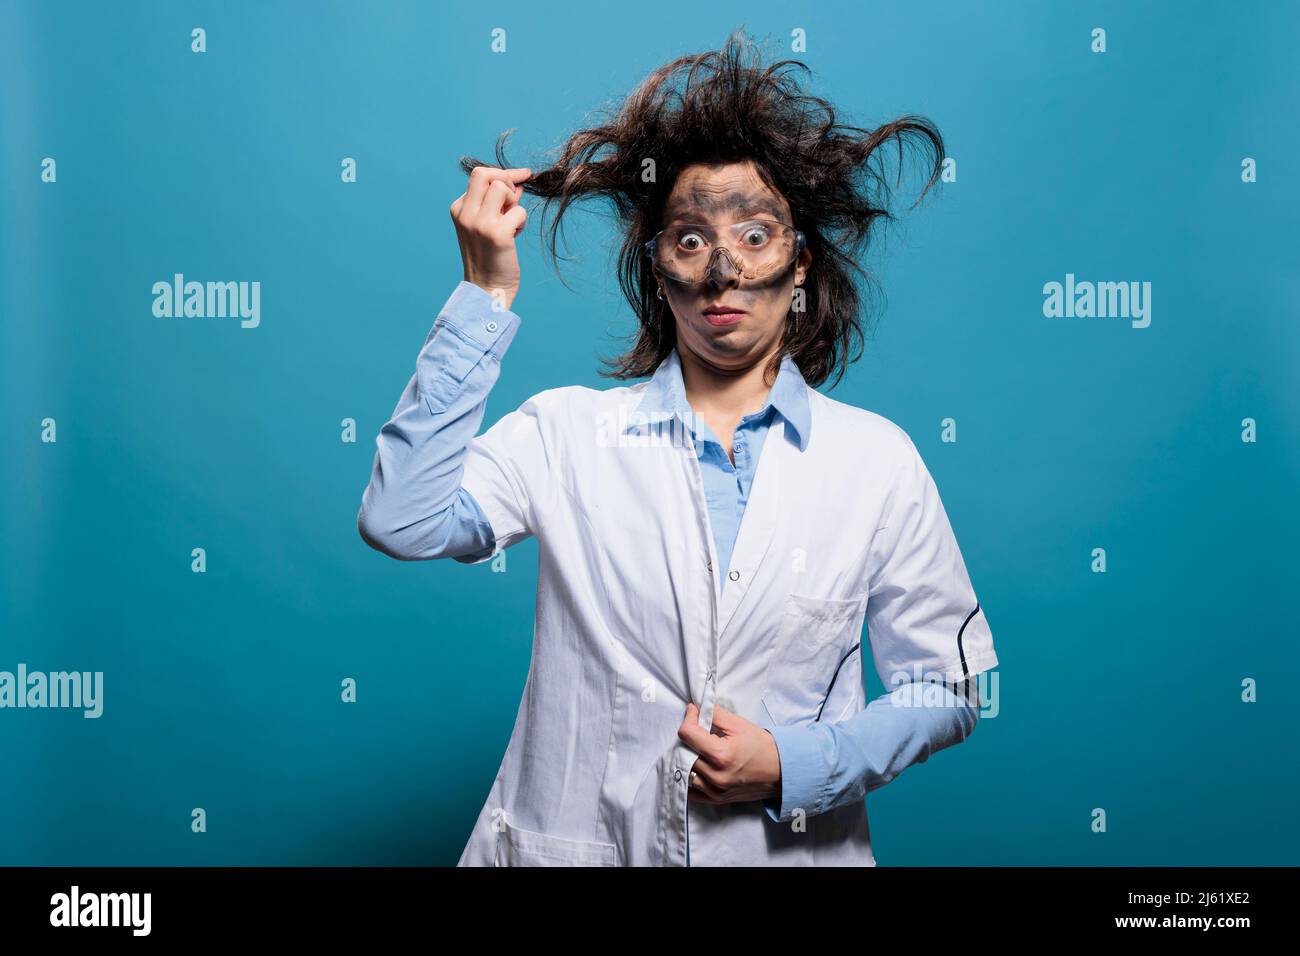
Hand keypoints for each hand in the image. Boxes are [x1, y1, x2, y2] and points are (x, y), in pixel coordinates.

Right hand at [449, 166, 530, 310]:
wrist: (487, 289)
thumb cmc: (490, 257)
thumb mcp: (487, 224)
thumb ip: (498, 202)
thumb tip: (517, 182)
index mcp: (459, 209)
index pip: (479, 175)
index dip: (503, 173)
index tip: (522, 175)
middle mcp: (465, 213)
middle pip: (486, 174)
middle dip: (507, 180)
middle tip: (514, 200)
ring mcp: (479, 223)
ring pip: (503, 188)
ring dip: (514, 203)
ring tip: (511, 223)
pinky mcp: (496, 234)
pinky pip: (519, 211)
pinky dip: (521, 221)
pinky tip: (514, 237)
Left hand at [677, 701, 781, 806]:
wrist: (781, 772)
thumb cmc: (762, 746)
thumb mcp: (739, 724)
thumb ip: (714, 714)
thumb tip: (696, 708)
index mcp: (721, 755)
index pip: (687, 734)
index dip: (689, 718)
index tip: (694, 712)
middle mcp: (716, 776)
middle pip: (683, 752)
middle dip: (689, 737)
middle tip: (698, 730)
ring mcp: (715, 791)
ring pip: (685, 772)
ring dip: (687, 758)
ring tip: (699, 749)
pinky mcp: (716, 800)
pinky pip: (691, 791)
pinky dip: (690, 778)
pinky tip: (697, 767)